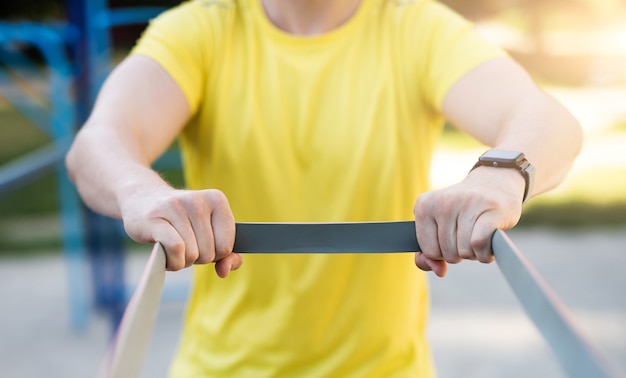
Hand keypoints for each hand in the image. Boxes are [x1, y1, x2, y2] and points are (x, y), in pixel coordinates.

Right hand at [120, 186, 241, 275]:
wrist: (142, 199)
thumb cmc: (182, 223)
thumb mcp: (210, 234)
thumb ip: (228, 256)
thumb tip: (224, 271)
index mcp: (217, 200)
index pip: (226, 246)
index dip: (215, 255)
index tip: (203, 246)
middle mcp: (198, 201)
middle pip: (208, 253)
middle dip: (197, 258)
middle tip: (185, 246)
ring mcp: (175, 207)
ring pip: (192, 254)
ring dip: (182, 262)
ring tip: (174, 249)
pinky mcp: (154, 219)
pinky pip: (176, 249)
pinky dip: (173, 262)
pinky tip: (167, 258)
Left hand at [413, 167, 524, 276]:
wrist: (494, 183)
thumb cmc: (462, 213)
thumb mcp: (437, 228)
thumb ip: (427, 255)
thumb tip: (439, 271)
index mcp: (424, 205)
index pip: (428, 251)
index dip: (442, 253)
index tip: (450, 239)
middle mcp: (443, 202)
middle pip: (447, 253)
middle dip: (459, 253)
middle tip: (467, 235)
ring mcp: (467, 203)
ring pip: (464, 252)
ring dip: (474, 254)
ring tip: (479, 236)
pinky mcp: (491, 210)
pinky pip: (479, 245)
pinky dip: (485, 254)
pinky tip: (489, 244)